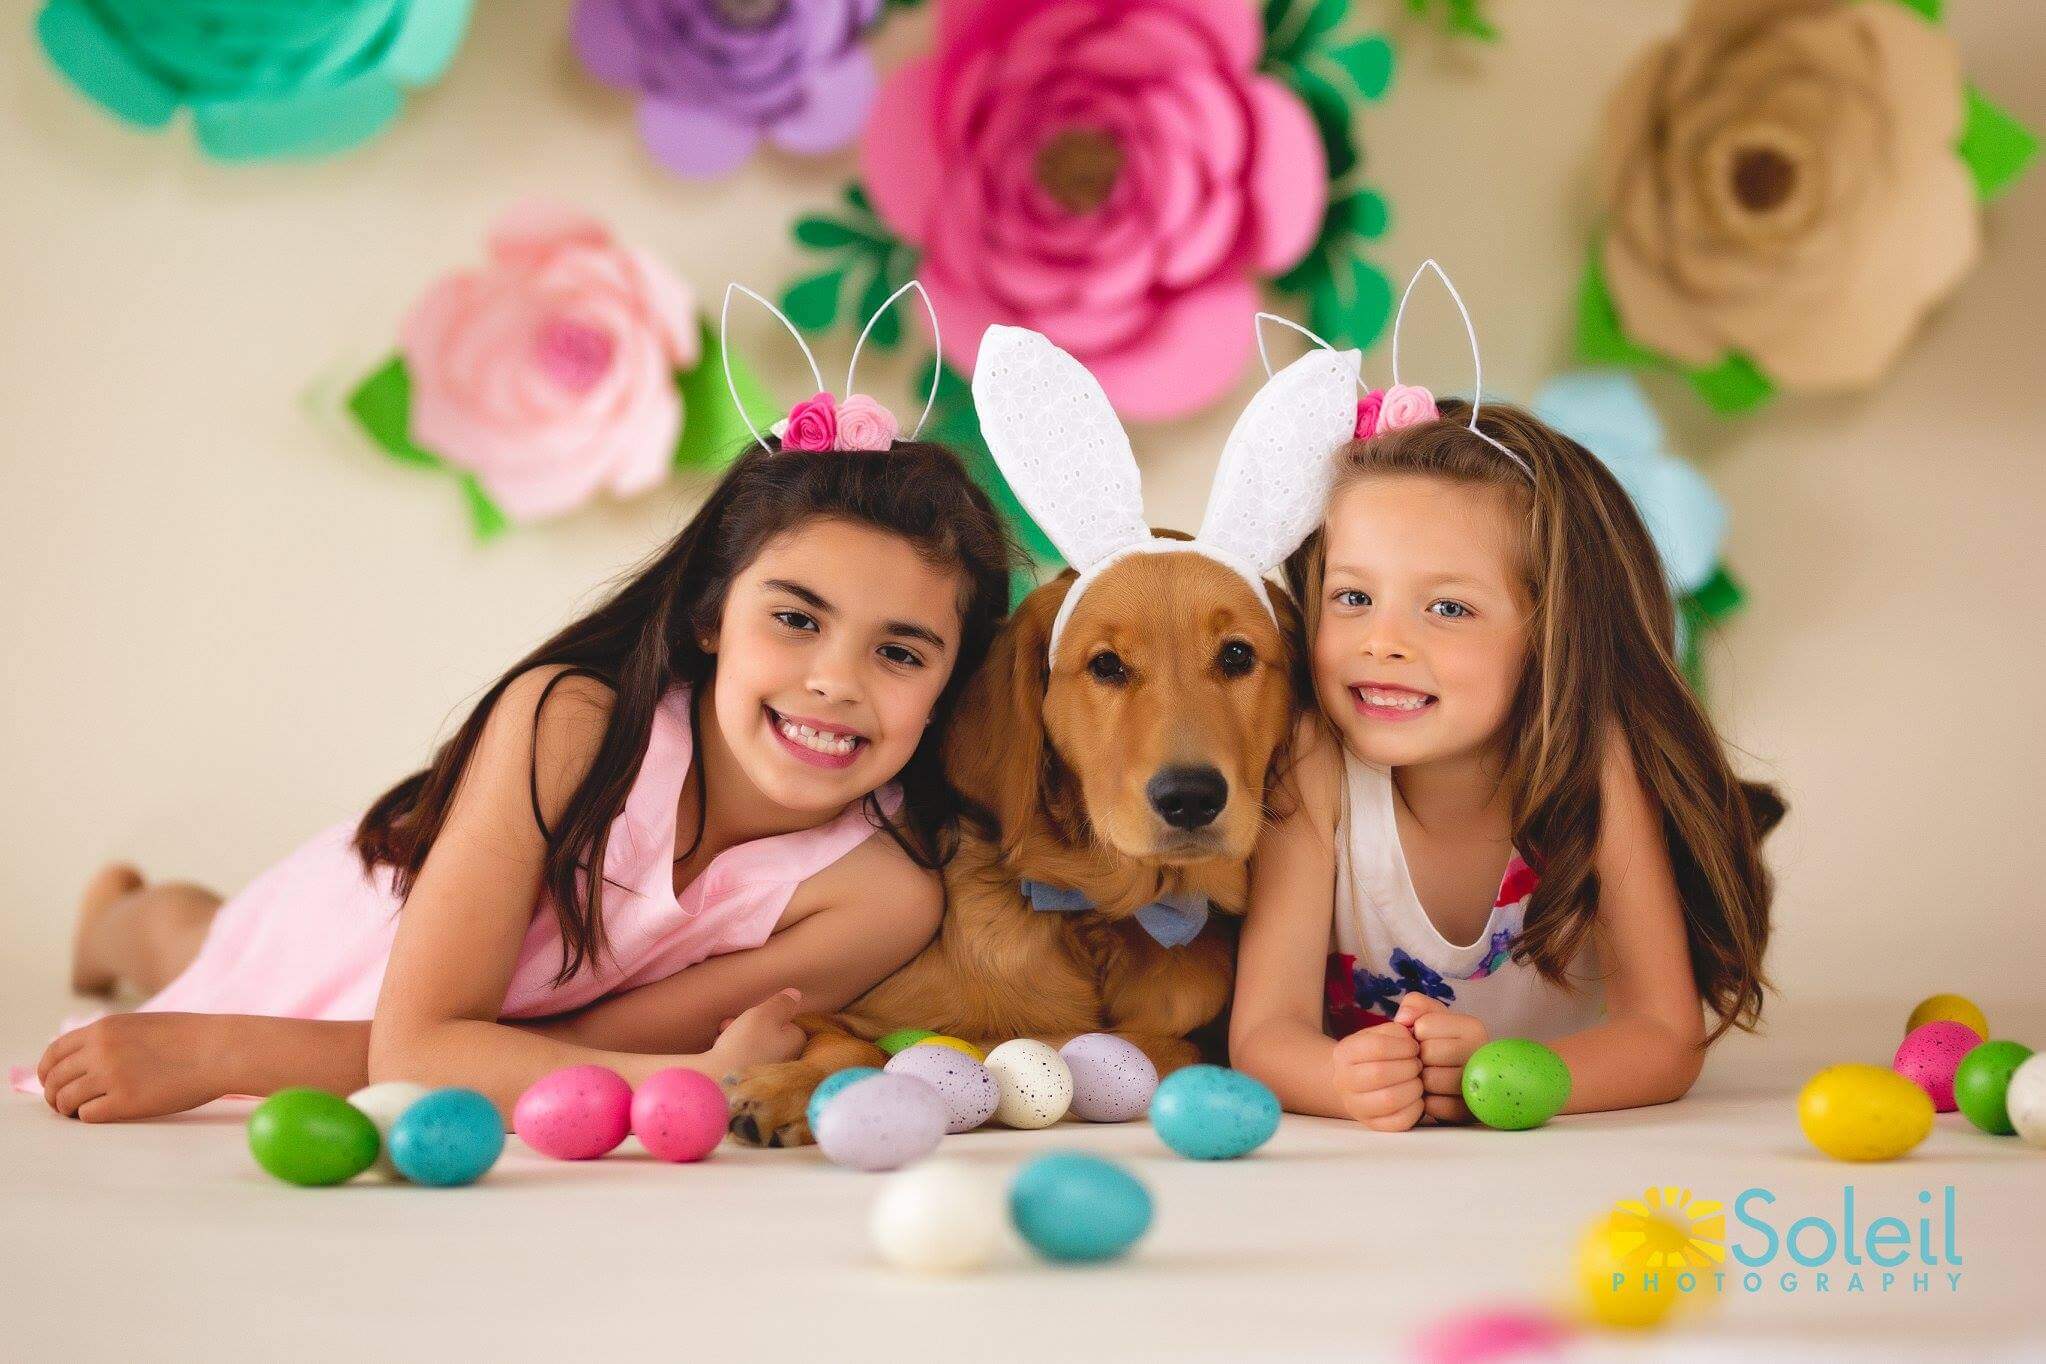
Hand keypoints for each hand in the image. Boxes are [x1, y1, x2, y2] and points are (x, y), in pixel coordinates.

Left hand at [36, 1013, 229, 1120]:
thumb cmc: (188, 1038)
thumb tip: (82, 1060)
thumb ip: (109, 1039)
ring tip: (83, 1112)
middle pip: (55, 1079)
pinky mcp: (125, 1101)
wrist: (219, 1050)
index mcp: (104, 1029)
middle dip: (54, 1095)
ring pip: (66, 1100)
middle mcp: (100, 1051)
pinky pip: (88, 1116)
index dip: (47, 1071)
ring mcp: (111, 1076)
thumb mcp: (140, 1025)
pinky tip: (106, 1113)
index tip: (51, 1082)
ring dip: (70, 1110)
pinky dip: (90, 1117)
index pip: (54, 1052)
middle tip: (64, 1105)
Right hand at [706, 988, 807, 1075]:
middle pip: (769, 1033)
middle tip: (734, 1021)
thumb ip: (782, 1003)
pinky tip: (718, 1047)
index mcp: (796, 1044)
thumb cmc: (746, 1045)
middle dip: (750, 1023)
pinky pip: (741, 1058)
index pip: (789, 1022)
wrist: (718, 1082)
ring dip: (737, 1034)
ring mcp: (767, 1073)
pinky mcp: (748, 1082)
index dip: (770, 1014)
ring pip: (753, 1044)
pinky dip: (730, 1050)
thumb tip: (796, 995)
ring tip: (724, 1031)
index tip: (756, 1012)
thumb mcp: (766, 1014)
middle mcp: (786, 1060)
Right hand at [1331, 1019, 1422, 1130]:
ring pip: (1389, 1100)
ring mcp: (1355, 1106)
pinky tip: (1416, 1098)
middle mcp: (1343, 1080)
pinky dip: (1415, 1110)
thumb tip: (1410, 1026)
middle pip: (1380, 1074)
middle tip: (1418, 1065)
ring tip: (1418, 1081)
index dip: (1403, 1046)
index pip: (1376, 1047)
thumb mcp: (1387, 1030)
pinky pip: (1397, 1122)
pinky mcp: (1373, 1125)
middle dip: (1409, 1068)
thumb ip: (1403, 1020)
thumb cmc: (1385, 1052)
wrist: (1363, 1079)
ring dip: (1413, 1088)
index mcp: (1344, 1052)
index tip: (1414, 1047)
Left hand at [1393, 993, 1487, 1123]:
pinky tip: (1433, 1095)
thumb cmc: (1438, 1044)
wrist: (1451, 1080)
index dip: (1415, 1034)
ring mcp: (1479, 1085)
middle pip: (1428, 1054)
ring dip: (1421, 1081)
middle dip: (1418, 1058)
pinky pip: (1435, 1105)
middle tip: (1424, 1061)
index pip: (1424, 1026)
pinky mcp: (1469, 1111)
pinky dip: (1427, 1101)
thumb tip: (1404, 1020)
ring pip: (1431, 1080)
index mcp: (1473, 1027)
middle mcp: (1481, 1054)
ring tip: (1428, 1077)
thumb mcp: (1429, 1015)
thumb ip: (1415, 1005)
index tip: (1423, 1040)